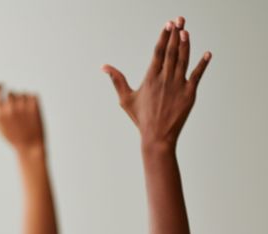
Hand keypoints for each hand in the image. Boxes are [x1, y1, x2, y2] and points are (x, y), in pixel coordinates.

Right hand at [0, 85, 44, 153]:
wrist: (30, 146)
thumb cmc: (13, 136)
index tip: (1, 84)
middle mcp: (9, 108)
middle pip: (11, 92)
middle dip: (13, 99)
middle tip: (18, 113)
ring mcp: (22, 106)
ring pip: (22, 93)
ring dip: (23, 101)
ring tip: (25, 116)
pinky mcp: (34, 105)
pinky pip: (32, 95)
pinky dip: (32, 102)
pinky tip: (32, 114)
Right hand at [103, 17, 210, 150]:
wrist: (157, 137)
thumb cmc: (141, 118)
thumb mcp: (126, 99)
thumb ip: (117, 80)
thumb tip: (104, 66)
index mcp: (150, 79)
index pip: (158, 52)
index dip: (164, 37)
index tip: (168, 24)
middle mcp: (165, 79)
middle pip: (172, 52)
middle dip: (176, 34)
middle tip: (179, 19)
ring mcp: (178, 85)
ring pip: (184, 60)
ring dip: (186, 44)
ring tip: (187, 31)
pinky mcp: (189, 93)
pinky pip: (197, 75)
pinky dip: (202, 64)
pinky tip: (207, 54)